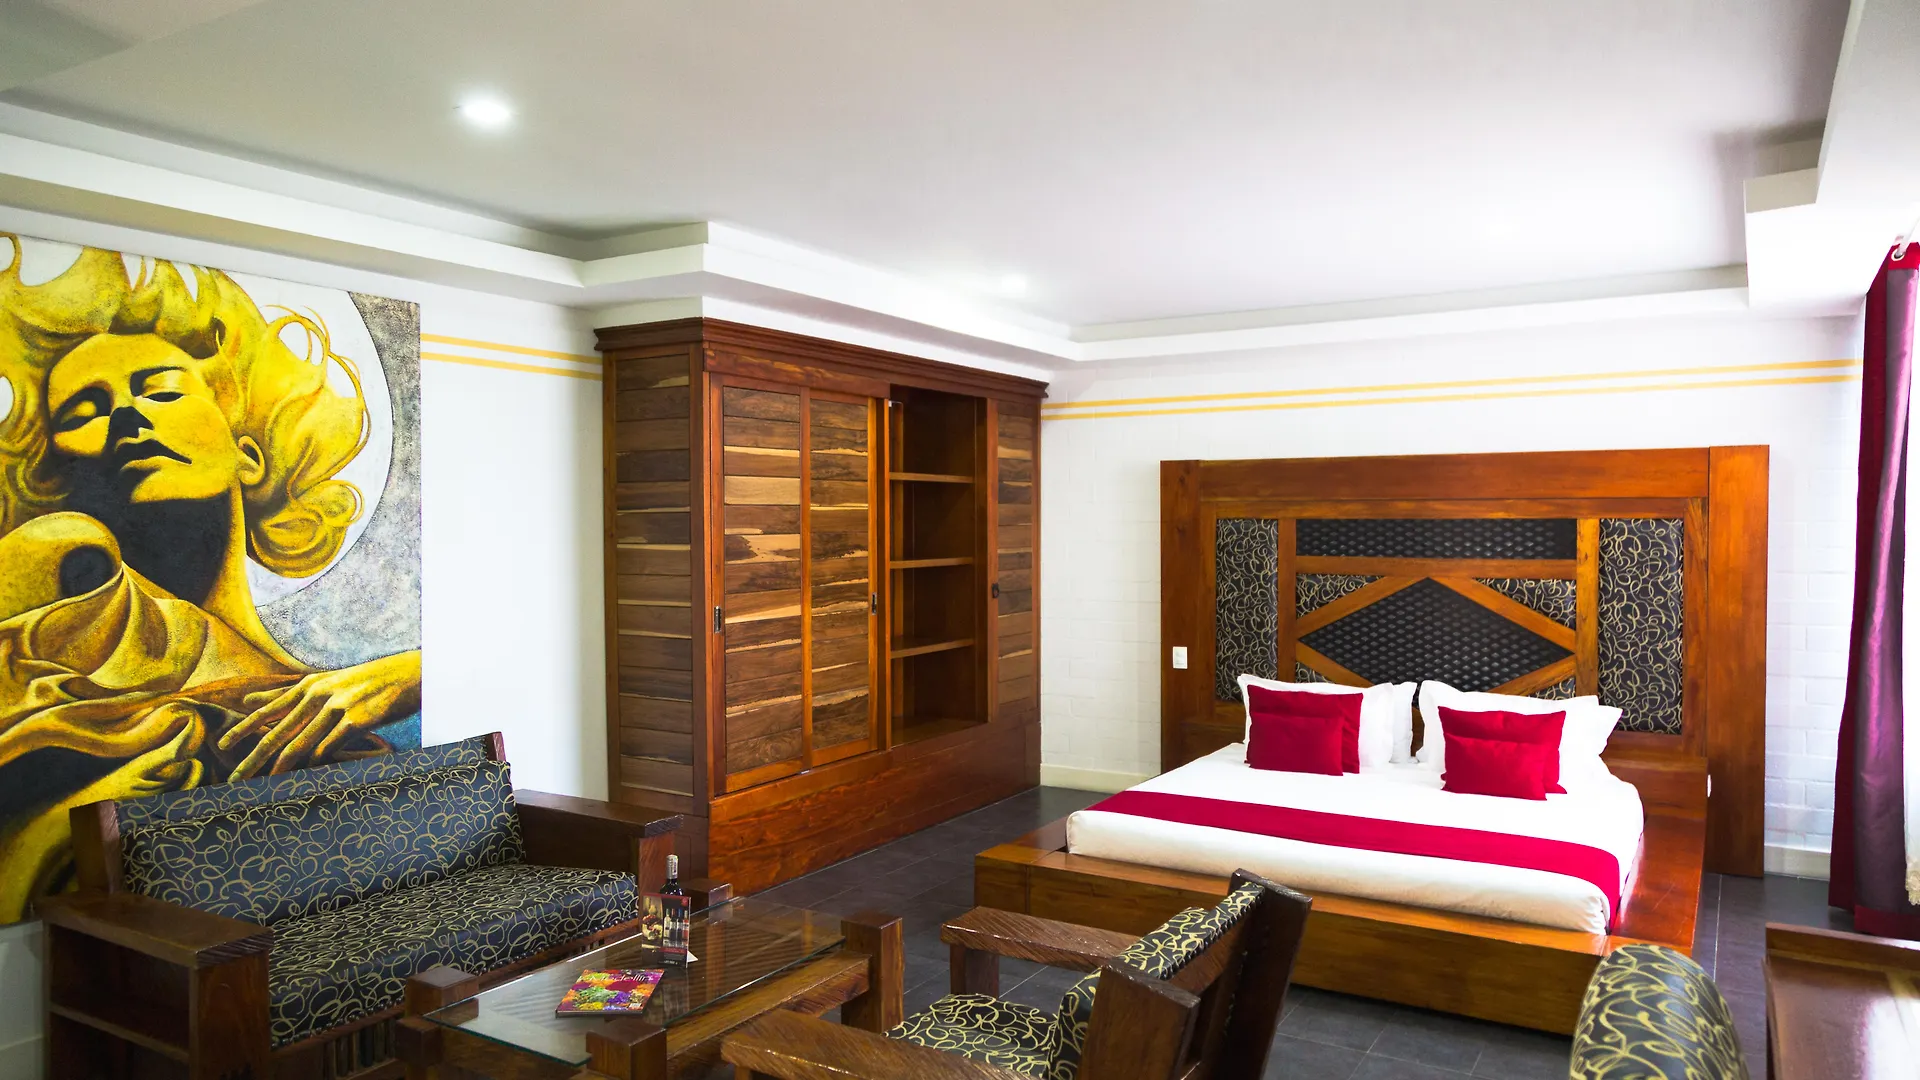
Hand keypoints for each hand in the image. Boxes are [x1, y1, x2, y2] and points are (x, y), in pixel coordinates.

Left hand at [220, 650, 420, 779]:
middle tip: (234, 779)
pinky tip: (307, 774)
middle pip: (278, 732)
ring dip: (280, 768)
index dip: (243, 729)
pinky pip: (330, 746)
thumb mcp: (323, 682)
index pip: (267, 711)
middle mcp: (318, 695)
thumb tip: (248, 702)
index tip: (221, 746)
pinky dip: (317, 761)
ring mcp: (338, 707)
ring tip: (265, 785)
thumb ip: (284, 694)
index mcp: (308, 686)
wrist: (408, 674)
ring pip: (301, 743)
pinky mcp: (358, 720)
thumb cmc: (364, 681)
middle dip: (253, 758)